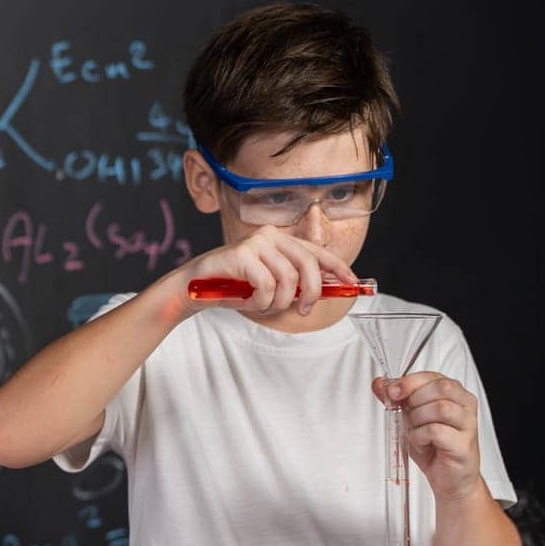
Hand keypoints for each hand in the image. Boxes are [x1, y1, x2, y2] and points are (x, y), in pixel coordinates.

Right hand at [179, 228, 357, 316]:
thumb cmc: (231, 287)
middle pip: (308, 265)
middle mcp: (270, 235)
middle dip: (310, 293)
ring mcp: (256, 243)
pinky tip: (248, 302)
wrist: (192, 288)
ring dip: (278, 303)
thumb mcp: (268, 284)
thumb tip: (322, 291)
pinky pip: (266, 285)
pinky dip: (260, 302)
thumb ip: (292, 283)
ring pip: (288, 280)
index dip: (338, 268)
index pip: (317, 252)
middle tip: (302, 310)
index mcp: (279, 239)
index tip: (352, 284)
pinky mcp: (242, 254)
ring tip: (262, 307)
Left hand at [372, 373, 483, 500]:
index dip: (409, 382)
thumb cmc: (434, 447)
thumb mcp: (410, 418)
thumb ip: (397, 400)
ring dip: (417, 420)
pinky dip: (419, 436)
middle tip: (408, 417)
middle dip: (414, 401)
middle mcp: (465, 406)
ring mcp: (468, 425)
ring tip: (416, 432)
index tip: (393, 391)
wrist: (449, 477)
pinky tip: (421, 443)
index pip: (434, 376)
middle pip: (439, 388)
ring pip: (439, 408)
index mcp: (455, 394)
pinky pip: (435, 430)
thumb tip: (379, 383)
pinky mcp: (463, 444)